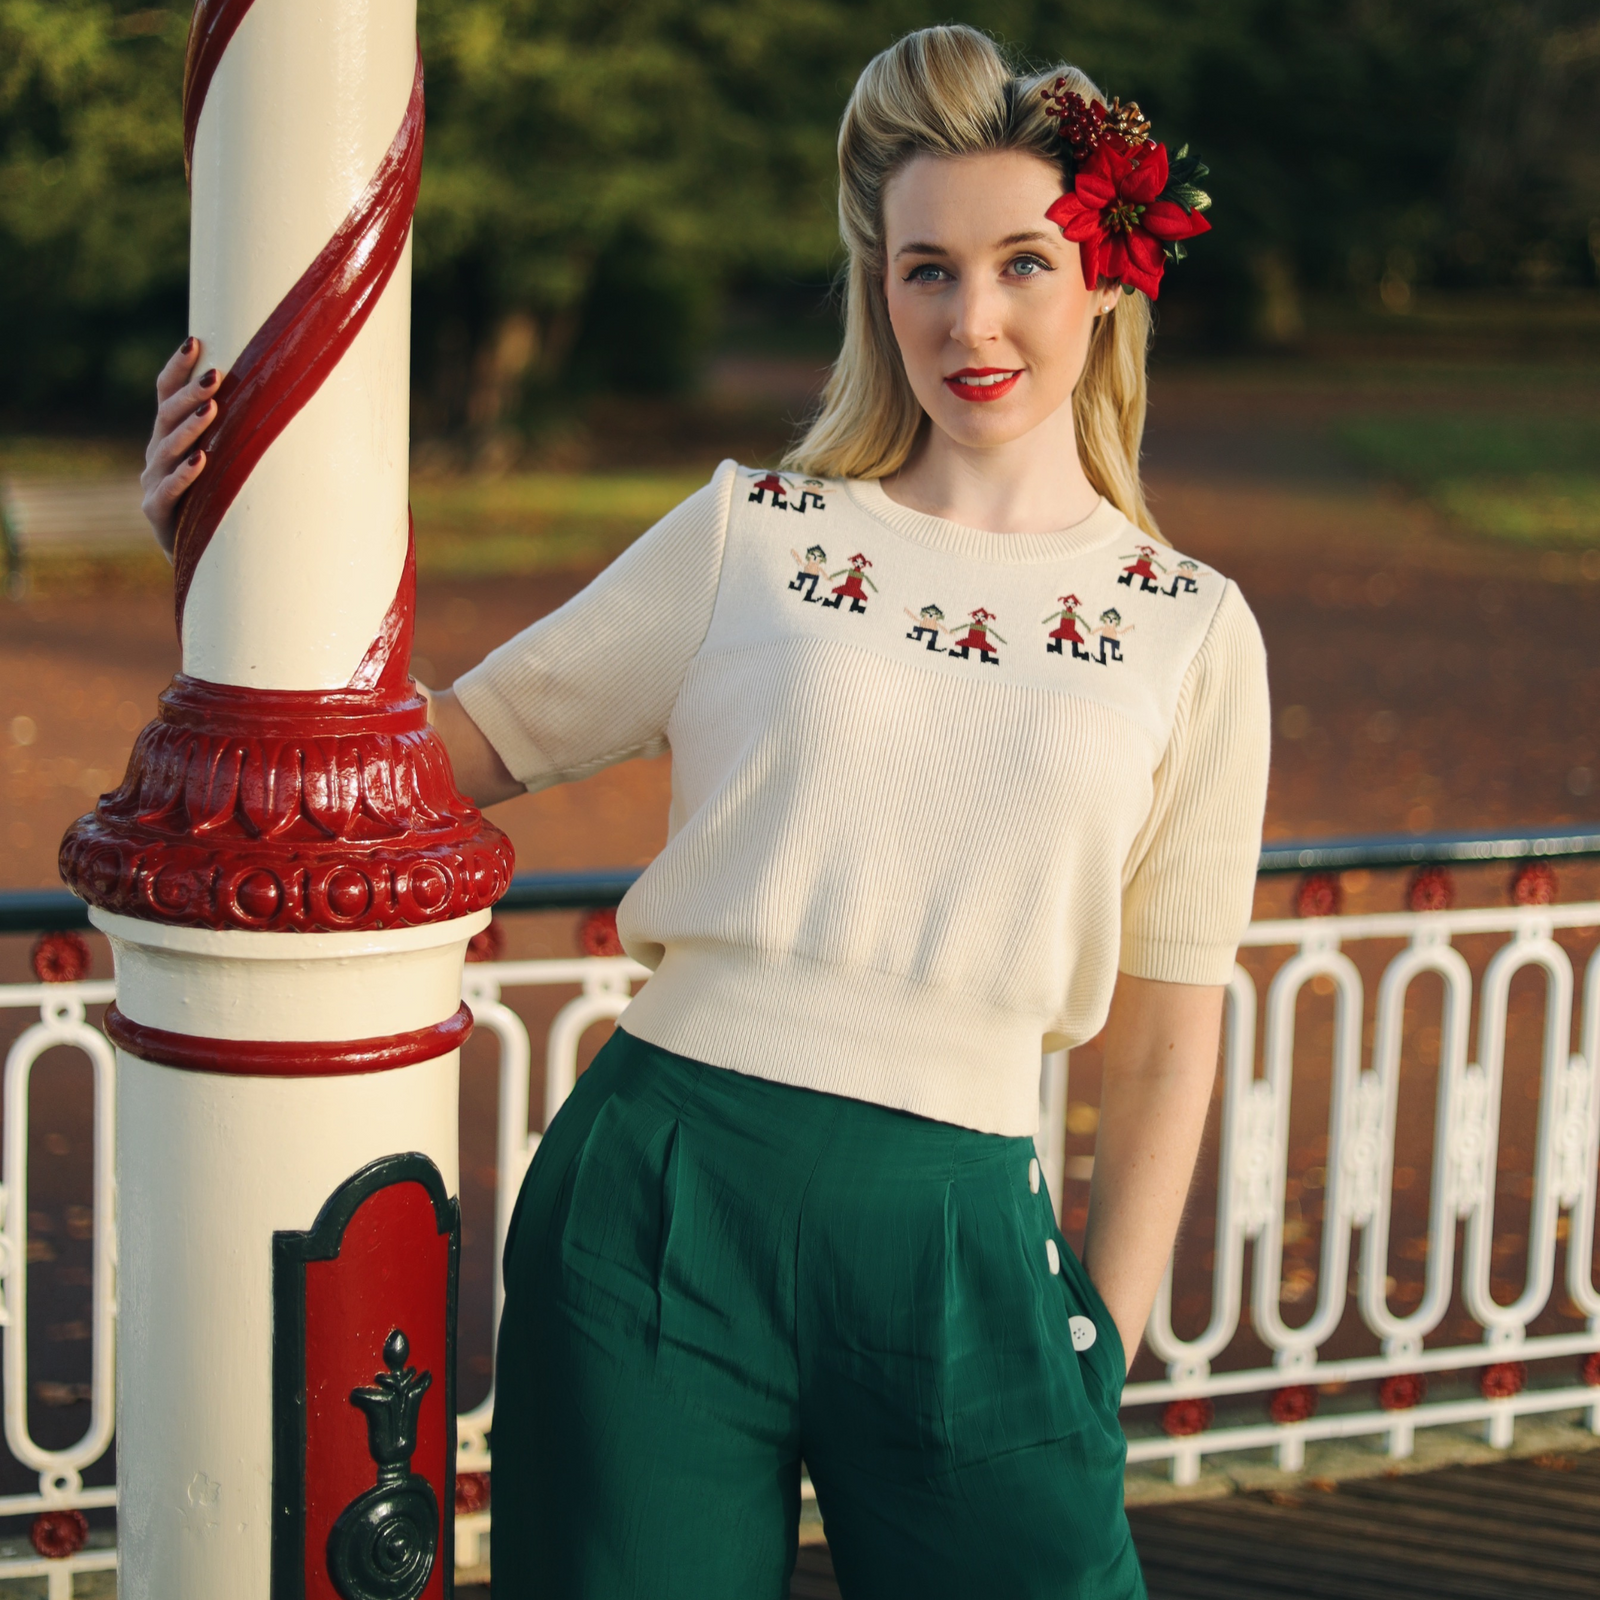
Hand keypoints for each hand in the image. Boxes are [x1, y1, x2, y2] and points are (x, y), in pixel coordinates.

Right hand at [141, 337, 220, 557]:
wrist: (207, 558)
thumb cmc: (224, 503)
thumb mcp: (229, 462)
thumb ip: (239, 433)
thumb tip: (281, 393)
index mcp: (169, 436)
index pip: (166, 393)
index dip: (177, 367)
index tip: (194, 341)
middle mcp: (156, 454)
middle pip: (167, 416)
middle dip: (191, 394)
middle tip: (215, 376)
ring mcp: (153, 482)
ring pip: (167, 449)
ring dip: (190, 428)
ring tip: (212, 409)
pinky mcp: (157, 513)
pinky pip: (168, 491)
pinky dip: (185, 475)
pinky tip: (201, 460)